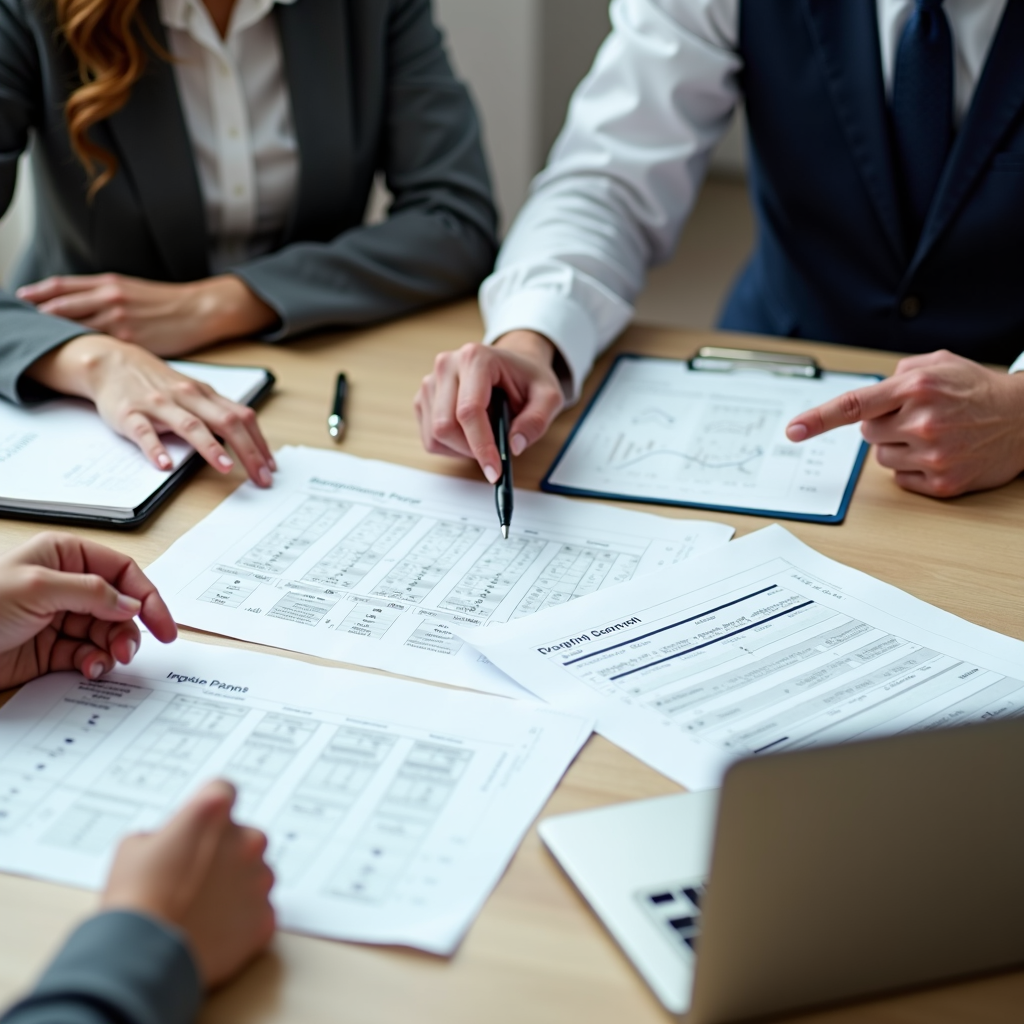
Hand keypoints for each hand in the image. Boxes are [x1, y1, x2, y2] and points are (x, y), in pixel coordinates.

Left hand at [0, 532, 176, 689]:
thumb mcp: (39, 588)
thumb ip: (93, 593)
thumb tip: (133, 605)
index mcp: (65, 556)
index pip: (122, 572)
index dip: (146, 597)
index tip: (164, 625)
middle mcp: (66, 585)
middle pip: (120, 607)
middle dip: (128, 630)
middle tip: (128, 651)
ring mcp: (59, 619)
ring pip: (107, 634)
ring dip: (112, 649)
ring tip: (105, 662)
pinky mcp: (51, 651)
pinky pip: (87, 656)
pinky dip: (93, 664)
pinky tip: (88, 669)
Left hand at [16, 273, 276, 357]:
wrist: (201, 310)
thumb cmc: (170, 304)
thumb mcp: (135, 291)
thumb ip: (108, 297)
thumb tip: (85, 310)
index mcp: (109, 283)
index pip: (63, 286)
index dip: (39, 291)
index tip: (21, 297)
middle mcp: (109, 297)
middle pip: (61, 304)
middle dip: (37, 312)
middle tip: (17, 320)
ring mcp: (118, 318)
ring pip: (75, 325)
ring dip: (53, 331)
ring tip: (35, 339)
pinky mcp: (131, 338)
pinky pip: (98, 343)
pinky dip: (81, 347)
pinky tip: (72, 355)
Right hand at [27, 334, 275, 485]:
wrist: (113, 362)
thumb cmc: (158, 384)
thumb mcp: (193, 393)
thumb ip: (215, 413)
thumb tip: (245, 441)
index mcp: (206, 395)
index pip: (242, 417)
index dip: (260, 442)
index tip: (271, 467)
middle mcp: (188, 398)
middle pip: (226, 422)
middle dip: (248, 451)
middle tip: (261, 477)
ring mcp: (159, 405)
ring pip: (190, 425)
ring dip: (210, 447)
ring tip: (225, 468)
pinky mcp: (131, 414)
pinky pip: (144, 432)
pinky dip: (154, 448)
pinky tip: (164, 465)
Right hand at [101, 780, 274, 987]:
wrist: (140, 956)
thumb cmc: (134, 898)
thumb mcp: (135, 846)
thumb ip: (167, 833)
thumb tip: (175, 841)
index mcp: (214, 812)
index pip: (224, 791)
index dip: (210, 809)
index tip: (202, 823)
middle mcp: (246, 839)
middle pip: (245, 836)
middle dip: (226, 852)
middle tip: (198, 877)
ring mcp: (259, 879)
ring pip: (257, 873)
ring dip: (238, 884)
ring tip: (204, 908)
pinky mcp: (265, 917)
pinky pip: (260, 910)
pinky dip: (243, 918)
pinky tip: (215, 929)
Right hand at [415, 330, 564, 480]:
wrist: (511, 366)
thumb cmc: (527, 379)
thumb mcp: (548, 396)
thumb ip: (536, 421)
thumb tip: (514, 446)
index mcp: (476, 358)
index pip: (469, 410)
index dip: (481, 445)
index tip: (494, 471)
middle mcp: (447, 366)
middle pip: (445, 426)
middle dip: (471, 450)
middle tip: (494, 454)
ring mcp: (430, 382)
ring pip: (435, 435)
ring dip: (461, 449)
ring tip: (486, 434)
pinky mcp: (423, 399)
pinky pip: (430, 438)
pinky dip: (451, 446)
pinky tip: (470, 433)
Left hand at [786, 350, 1023, 496]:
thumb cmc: (977, 389)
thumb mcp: (938, 363)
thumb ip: (898, 373)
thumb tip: (869, 396)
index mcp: (916, 387)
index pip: (855, 405)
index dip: (818, 419)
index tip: (793, 431)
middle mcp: (923, 421)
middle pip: (866, 432)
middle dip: (883, 424)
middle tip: (916, 416)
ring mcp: (932, 455)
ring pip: (881, 456)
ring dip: (897, 446)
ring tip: (933, 434)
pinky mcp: (941, 482)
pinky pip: (900, 477)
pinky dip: (913, 467)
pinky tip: (940, 452)